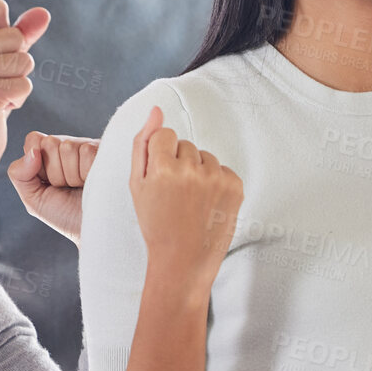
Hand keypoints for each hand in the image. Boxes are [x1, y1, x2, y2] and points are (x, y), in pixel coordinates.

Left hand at [8, 132, 97, 243]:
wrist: (95, 230)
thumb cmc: (65, 215)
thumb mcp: (34, 199)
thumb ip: (19, 174)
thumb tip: (33, 151)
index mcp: (49, 154)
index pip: (34, 140)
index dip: (37, 164)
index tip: (48, 183)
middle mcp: (69, 146)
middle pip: (50, 143)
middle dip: (55, 172)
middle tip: (68, 187)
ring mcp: (89, 146)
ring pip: (69, 147)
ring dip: (73, 175)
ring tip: (83, 186)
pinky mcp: (107, 150)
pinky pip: (88, 152)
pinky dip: (89, 173)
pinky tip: (95, 181)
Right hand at [130, 106, 242, 293]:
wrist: (182, 261)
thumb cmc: (156, 223)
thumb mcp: (137, 185)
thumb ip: (143, 143)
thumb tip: (156, 109)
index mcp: (162, 167)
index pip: (165, 134)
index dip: (161, 155)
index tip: (161, 177)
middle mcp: (190, 169)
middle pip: (186, 145)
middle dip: (179, 163)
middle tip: (174, 195)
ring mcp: (215, 178)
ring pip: (205, 156)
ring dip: (198, 172)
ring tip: (190, 201)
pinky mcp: (235, 186)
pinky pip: (222, 169)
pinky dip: (215, 183)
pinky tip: (206, 204)